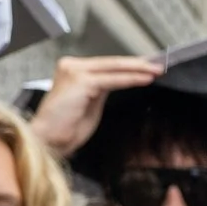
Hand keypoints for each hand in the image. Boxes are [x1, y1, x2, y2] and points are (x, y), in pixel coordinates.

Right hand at [28, 55, 163, 158]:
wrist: (47, 142)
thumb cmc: (65, 130)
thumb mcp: (90, 105)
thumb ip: (102, 90)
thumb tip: (120, 81)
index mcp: (73, 71)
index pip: (107, 65)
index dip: (129, 66)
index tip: (149, 67)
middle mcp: (72, 66)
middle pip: (112, 63)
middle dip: (138, 64)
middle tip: (160, 65)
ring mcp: (75, 71)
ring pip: (114, 67)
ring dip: (138, 69)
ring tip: (157, 70)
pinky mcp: (81, 81)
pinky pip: (112, 79)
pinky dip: (130, 79)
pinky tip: (145, 79)